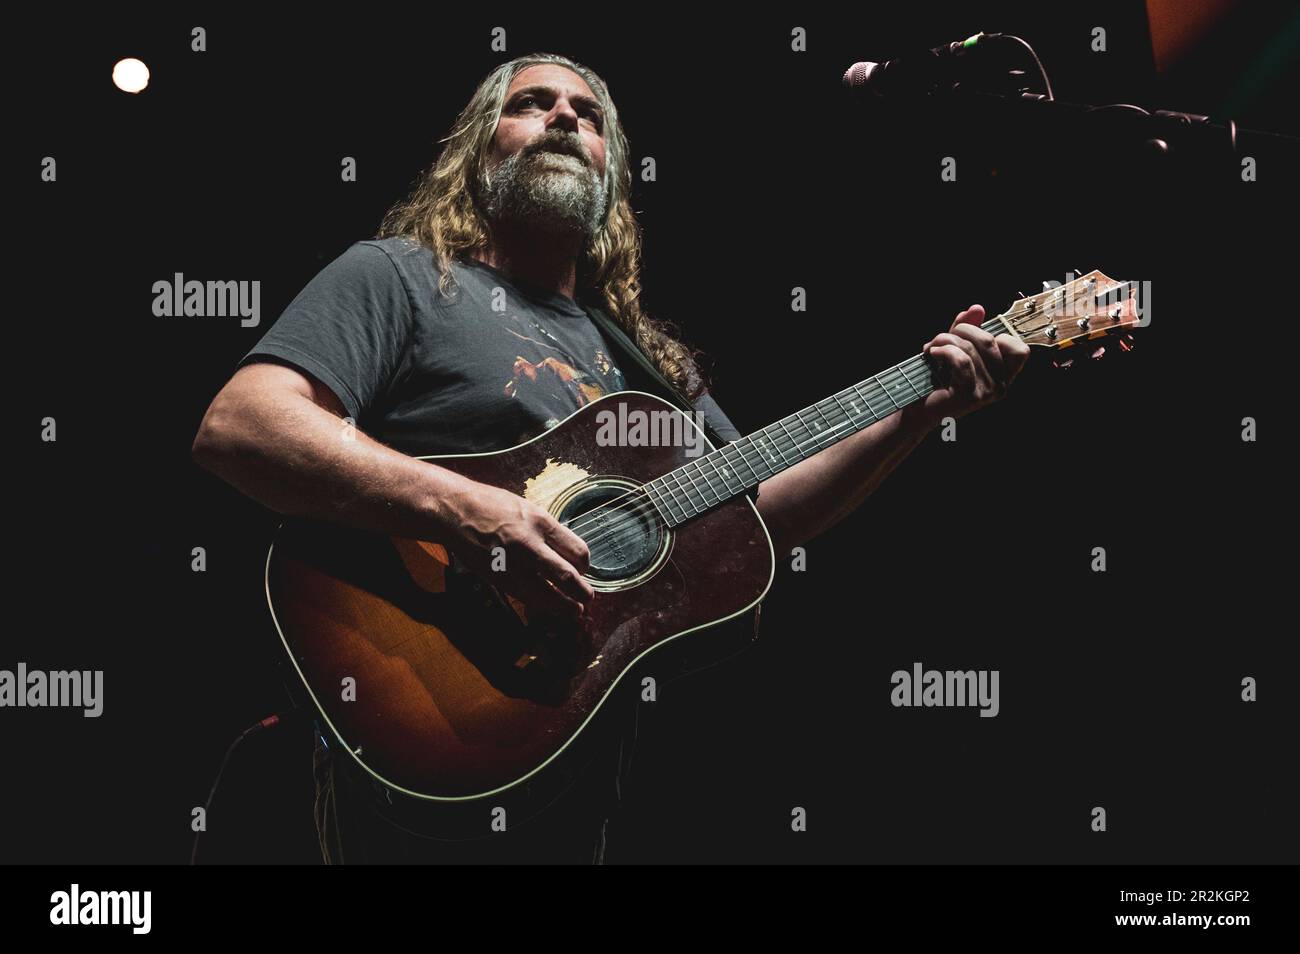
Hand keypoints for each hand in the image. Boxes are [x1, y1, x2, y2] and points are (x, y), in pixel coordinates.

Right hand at [445, 480, 593, 621]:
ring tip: (573, 610)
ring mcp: (512, 565)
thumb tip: (569, 554)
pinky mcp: (498, 579)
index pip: (577, 552)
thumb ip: (549, 532)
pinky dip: (541, 604)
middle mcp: (528, 544)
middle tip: (586, 598)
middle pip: (566, 577)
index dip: (585, 566)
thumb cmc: (493, 506)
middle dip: (582, 593)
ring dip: (564, 607)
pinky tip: (548, 605)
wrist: (455, 512)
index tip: (583, 569)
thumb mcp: (529, 509)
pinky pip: (526, 597)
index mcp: (540, 523)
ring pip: (546, 596)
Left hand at [918, 304, 1030, 422]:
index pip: (1020, 350)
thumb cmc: (938, 379)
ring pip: (970, 348)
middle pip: (989, 340)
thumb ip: (968, 328)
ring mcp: (986, 392)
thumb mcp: (955, 347)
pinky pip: (961, 360)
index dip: (997, 335)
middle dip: (962, 330)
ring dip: (945, 339)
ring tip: (932, 346)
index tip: (972, 336)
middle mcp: (1001, 386)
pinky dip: (943, 350)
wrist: (918, 408)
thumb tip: (977, 308)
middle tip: (942, 338)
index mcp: (1004, 376)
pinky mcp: (968, 395)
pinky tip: (932, 353)